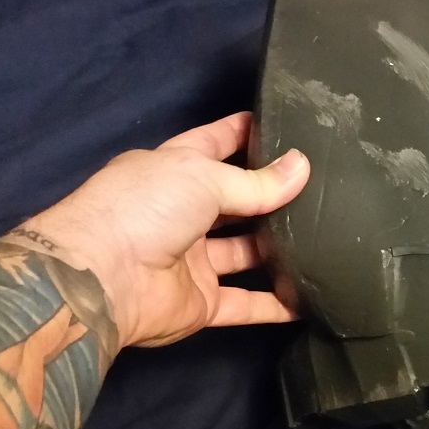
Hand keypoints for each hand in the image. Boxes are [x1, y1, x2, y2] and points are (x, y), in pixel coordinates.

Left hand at [25, 112, 309, 348]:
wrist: (103, 279)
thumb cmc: (144, 208)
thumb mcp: (203, 178)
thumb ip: (257, 181)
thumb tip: (302, 167)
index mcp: (174, 171)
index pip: (214, 143)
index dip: (243, 132)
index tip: (282, 123)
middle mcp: (183, 212)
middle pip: (235, 200)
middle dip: (270, 193)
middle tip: (319, 186)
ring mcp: (193, 259)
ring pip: (245, 252)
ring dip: (278, 248)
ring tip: (324, 237)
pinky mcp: (202, 302)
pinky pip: (245, 303)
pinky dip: (274, 304)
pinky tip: (308, 299)